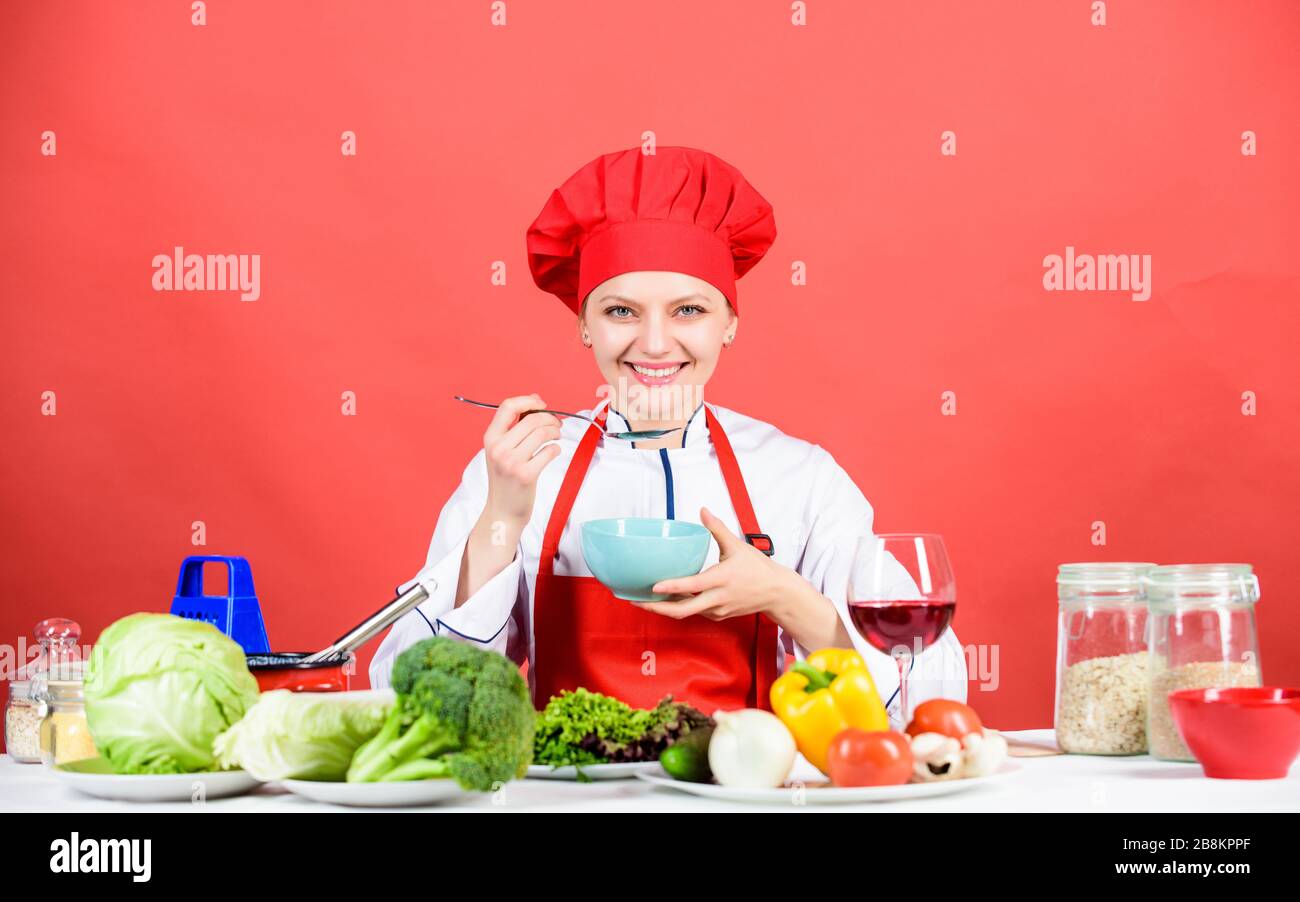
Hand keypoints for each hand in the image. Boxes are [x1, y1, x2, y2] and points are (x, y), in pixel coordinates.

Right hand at [480, 394, 561, 524]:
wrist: (503, 511)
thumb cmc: (505, 478)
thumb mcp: (502, 449)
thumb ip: (515, 424)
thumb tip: (536, 398)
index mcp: (490, 438)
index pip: (508, 406)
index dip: (528, 400)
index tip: (541, 404)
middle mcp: (498, 448)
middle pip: (531, 419)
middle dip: (550, 418)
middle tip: (556, 424)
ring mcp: (511, 462)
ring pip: (542, 433)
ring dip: (555, 431)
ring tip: (556, 436)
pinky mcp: (526, 475)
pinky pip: (549, 451)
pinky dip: (556, 449)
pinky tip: (553, 452)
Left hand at [639, 507, 803, 621]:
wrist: (777, 593)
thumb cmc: (758, 570)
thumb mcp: (737, 546)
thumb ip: (717, 529)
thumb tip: (703, 511)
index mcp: (721, 580)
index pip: (692, 586)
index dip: (672, 587)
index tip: (653, 586)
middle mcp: (717, 598)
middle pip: (682, 611)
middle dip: (656, 608)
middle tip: (636, 601)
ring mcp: (717, 610)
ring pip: (686, 613)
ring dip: (665, 608)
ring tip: (644, 600)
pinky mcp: (718, 615)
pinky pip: (695, 613)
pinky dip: (679, 608)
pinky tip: (666, 600)